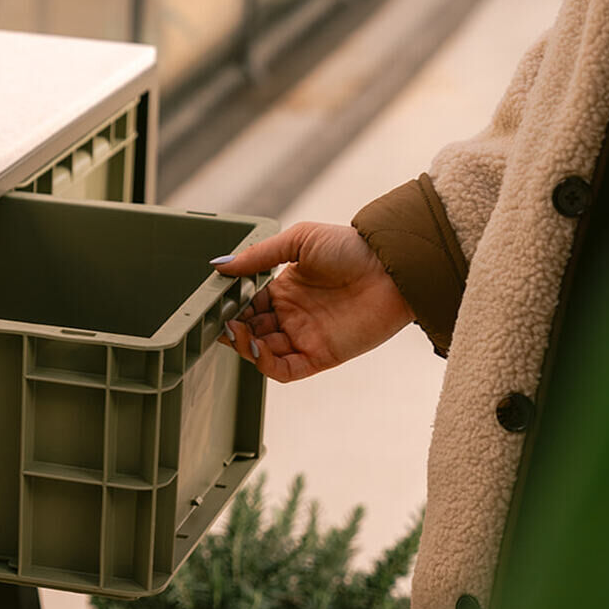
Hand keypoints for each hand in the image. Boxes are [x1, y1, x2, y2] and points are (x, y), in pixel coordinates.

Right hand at [211, 222, 413, 382]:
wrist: (392, 266)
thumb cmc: (352, 248)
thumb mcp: (300, 240)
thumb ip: (259, 256)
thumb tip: (220, 266)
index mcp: (285, 289)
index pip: (247, 305)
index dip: (231, 308)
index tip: (215, 305)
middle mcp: (292, 316)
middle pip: (251, 331)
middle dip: (233, 329)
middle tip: (221, 322)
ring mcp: (305, 337)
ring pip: (262, 352)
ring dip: (244, 346)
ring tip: (235, 332)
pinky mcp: (319, 356)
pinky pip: (284, 369)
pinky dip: (265, 364)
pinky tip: (256, 349)